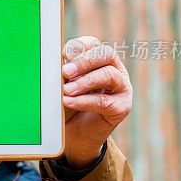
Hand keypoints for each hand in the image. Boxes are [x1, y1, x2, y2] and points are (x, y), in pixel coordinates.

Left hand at [61, 36, 131, 167]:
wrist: (73, 135)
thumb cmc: (67, 106)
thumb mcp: (63, 86)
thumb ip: (64, 75)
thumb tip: (58, 65)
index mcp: (99, 60)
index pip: (93, 44)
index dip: (80, 45)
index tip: (63, 54)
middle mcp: (114, 70)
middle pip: (105, 54)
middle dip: (84, 61)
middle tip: (65, 71)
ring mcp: (121, 88)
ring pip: (109, 75)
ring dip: (85, 81)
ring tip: (67, 90)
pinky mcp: (122, 107)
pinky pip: (104, 101)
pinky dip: (84, 101)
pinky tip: (69, 102)